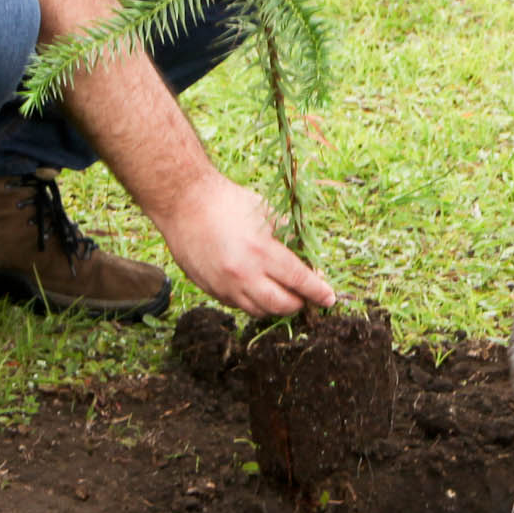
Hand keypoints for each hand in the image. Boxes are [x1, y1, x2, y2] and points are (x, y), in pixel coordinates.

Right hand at [148, 172, 335, 318]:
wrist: (184, 203)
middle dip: (299, 303)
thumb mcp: (266, 212)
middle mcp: (244, 275)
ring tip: (283, 295)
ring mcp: (225, 286)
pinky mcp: (210, 290)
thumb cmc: (228, 201)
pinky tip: (258, 289)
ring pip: (260, 311)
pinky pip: (238, 305)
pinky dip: (253, 301)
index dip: (318, 291)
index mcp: (262, 252)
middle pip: (282, 305)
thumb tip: (306, 258)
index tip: (329, 298)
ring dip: (276, 306)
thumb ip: (288, 236)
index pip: (299, 281)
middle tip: (306, 296)